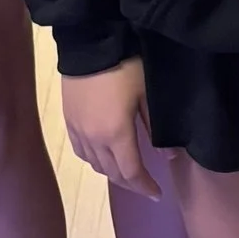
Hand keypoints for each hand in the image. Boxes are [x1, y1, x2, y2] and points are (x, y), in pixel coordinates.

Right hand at [59, 60, 160, 202]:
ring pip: (95, 165)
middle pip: (112, 173)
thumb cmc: (124, 66)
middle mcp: (94, 140)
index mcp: (115, 135)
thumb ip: (156, 127)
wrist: (90, 43)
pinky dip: (94, 160)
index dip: (145, 186)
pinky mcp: (69, 122)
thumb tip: (169, 156)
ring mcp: (78, 132)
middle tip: (145, 185)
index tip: (158, 194)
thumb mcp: (147, 94)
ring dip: (112, 173)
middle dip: (131, 183)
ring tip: (127, 172)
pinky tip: (102, 156)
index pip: (132, 173)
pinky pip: (82, 152)